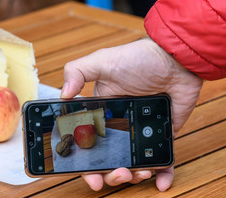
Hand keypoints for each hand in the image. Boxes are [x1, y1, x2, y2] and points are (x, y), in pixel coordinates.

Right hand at [60, 37, 202, 190]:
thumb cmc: (138, 58)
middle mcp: (117, 126)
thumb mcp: (102, 61)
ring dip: (133, 176)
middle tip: (117, 174)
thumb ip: (77, 71)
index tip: (90, 174)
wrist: (175, 59)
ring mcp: (139, 132)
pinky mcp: (160, 135)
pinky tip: (160, 180)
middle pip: (108, 159)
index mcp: (100, 113)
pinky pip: (160, 160)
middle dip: (110, 174)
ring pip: (132, 164)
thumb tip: (63, 94)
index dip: (86, 162)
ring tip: (138, 173)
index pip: (87, 142)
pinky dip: (161, 174)